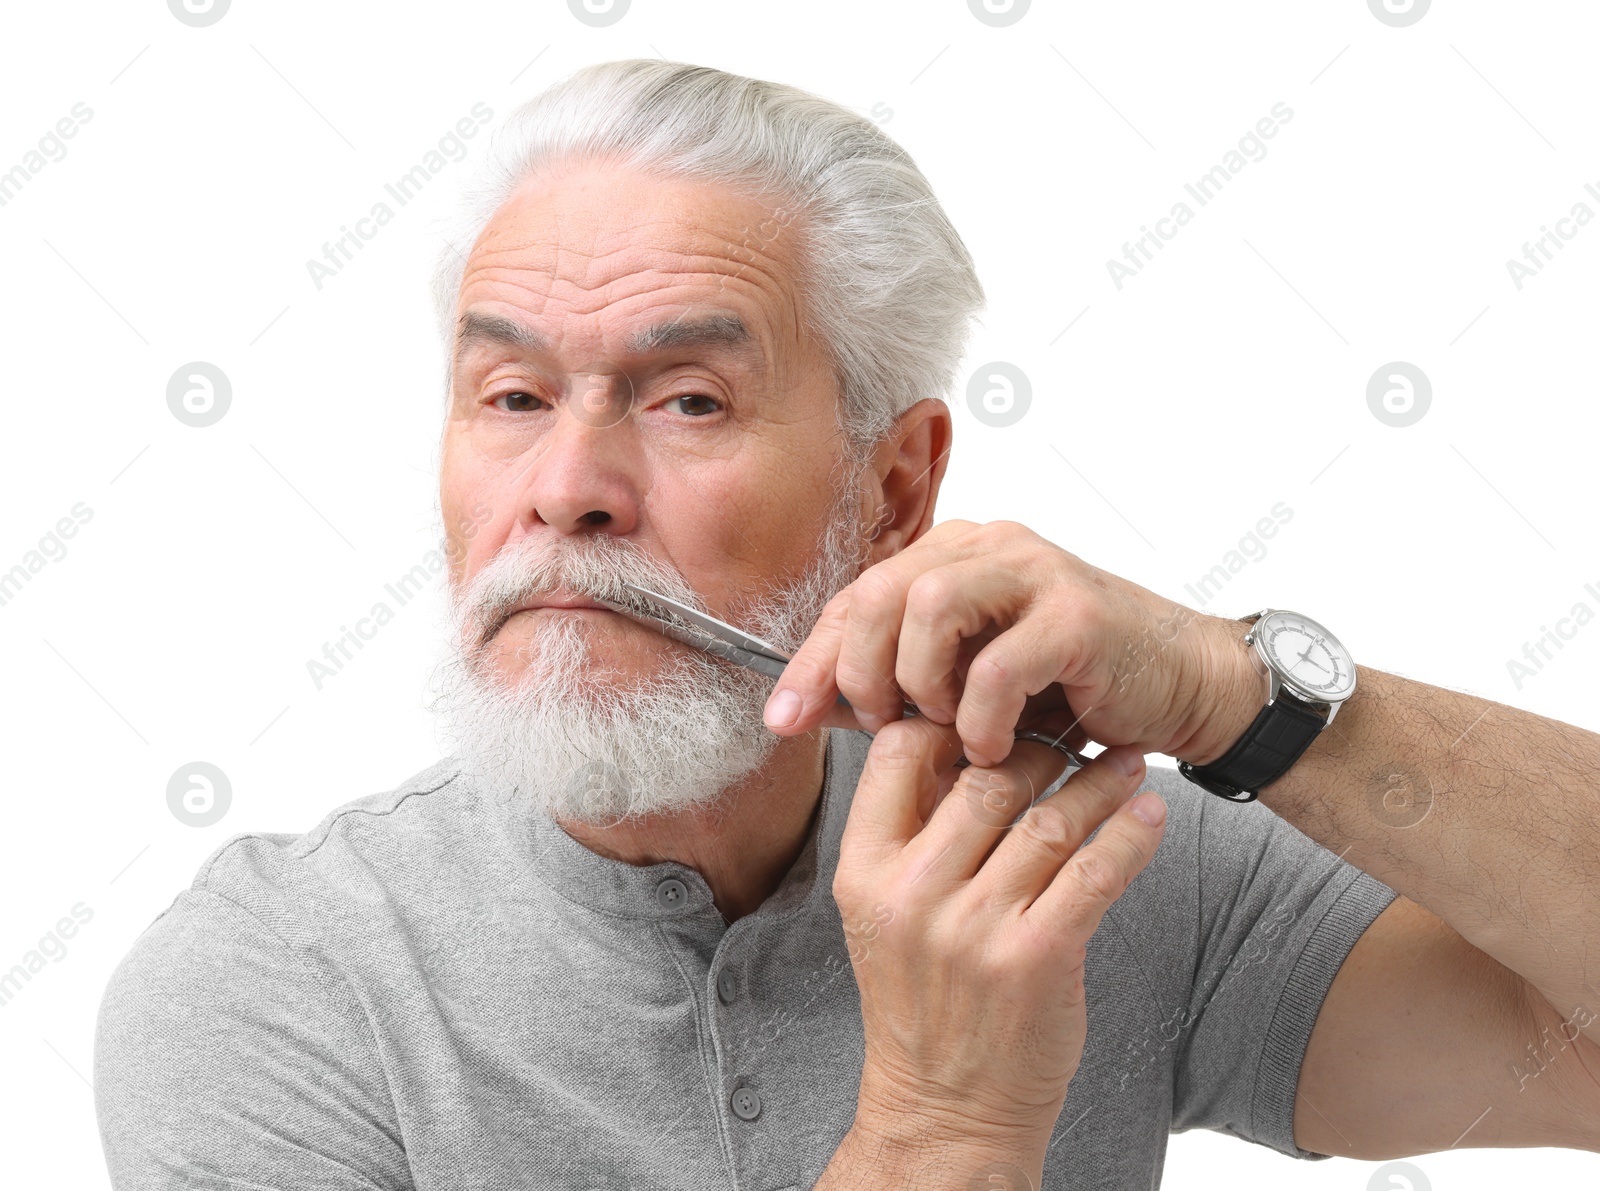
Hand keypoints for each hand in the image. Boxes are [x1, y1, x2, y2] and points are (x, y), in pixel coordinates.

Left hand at [764, 519, 1261, 767]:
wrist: (1184, 687)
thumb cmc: (1076, 687)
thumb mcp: (970, 684)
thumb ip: (899, 686)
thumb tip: (808, 709)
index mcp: (956, 555)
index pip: (857, 594)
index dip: (814, 658)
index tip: (784, 717)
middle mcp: (990, 548)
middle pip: (880, 588)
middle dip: (859, 668)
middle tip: (882, 725)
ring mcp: (1036, 573)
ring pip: (929, 605)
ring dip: (919, 681)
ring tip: (941, 728)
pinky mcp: (1078, 614)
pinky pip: (998, 664)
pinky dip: (981, 716)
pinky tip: (996, 746)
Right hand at [835, 713, 1165, 1158]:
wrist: (942, 1108)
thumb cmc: (918, 1003)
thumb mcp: (880, 914)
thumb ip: (909, 835)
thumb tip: (962, 747)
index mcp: (864, 871)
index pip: (898, 753)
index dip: (950, 719)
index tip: (992, 711)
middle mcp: (914, 893)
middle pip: (985, 777)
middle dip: (1039, 746)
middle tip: (1074, 730)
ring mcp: (976, 927)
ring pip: (1049, 818)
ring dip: (1099, 782)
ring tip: (1126, 763)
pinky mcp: (1038, 957)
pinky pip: (1097, 872)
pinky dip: (1132, 834)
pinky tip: (1149, 814)